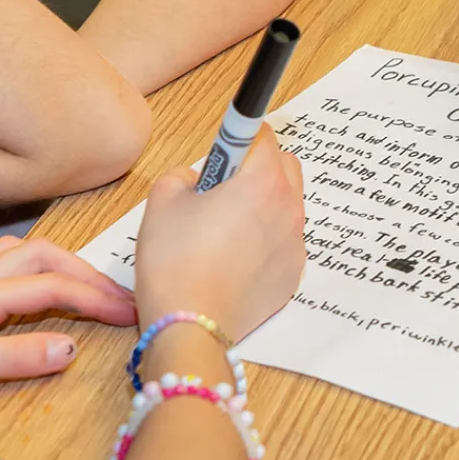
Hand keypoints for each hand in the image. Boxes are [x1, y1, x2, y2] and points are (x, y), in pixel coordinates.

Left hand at [0, 236, 135, 396]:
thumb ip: (10, 357)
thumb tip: (71, 347)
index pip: (52, 286)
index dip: (96, 297)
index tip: (131, 313)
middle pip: (45, 255)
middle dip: (89, 272)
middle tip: (122, 297)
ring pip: (25, 251)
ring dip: (65, 262)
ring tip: (91, 285)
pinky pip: (6, 260)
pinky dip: (38, 265)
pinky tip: (39, 281)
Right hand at [134, 124, 305, 341]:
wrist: (189, 324)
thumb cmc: (174, 260)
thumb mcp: (163, 199)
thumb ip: (184, 174)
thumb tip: (197, 178)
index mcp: (262, 181)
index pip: (263, 134)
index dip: (237, 137)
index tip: (223, 150)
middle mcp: (289, 208)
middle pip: (285, 166)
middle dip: (258, 167)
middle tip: (223, 188)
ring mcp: (295, 245)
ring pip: (287, 206)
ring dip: (263, 204)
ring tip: (224, 228)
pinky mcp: (293, 275)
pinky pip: (284, 242)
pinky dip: (266, 241)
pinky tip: (233, 259)